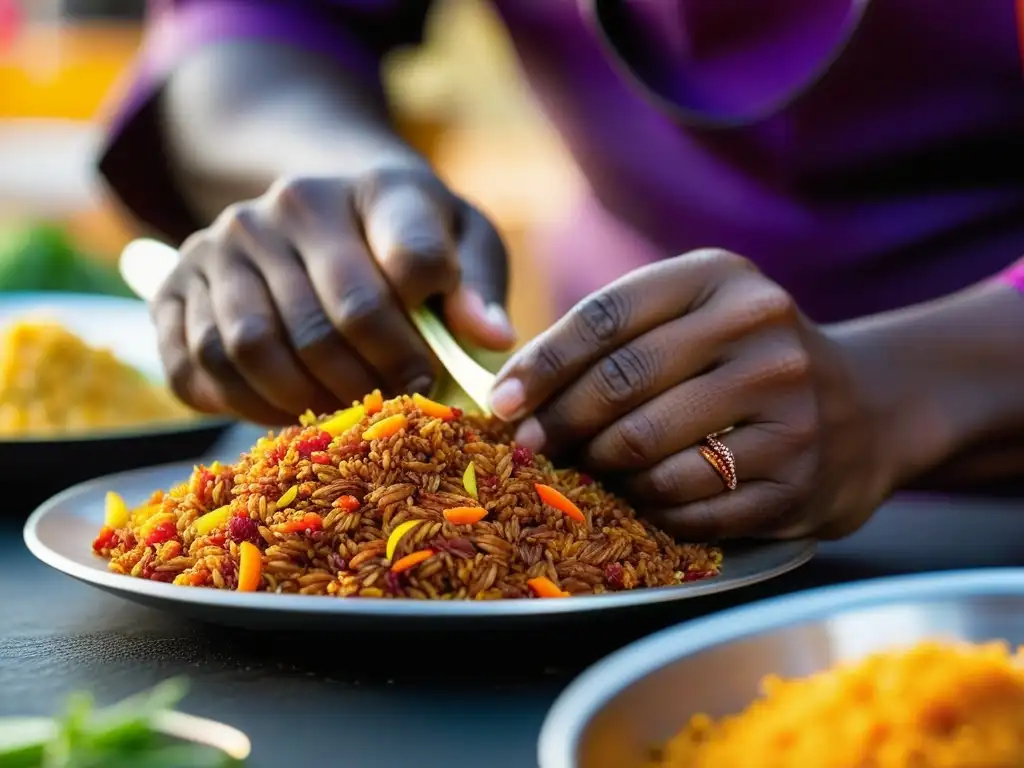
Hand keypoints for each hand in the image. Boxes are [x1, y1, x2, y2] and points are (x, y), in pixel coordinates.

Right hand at [152, 168, 514, 423]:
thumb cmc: (403, 235)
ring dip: (301, 401)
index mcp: (373, 188)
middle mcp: (284, 206)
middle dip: (367, 386)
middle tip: (389, 415)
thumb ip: (479, 284)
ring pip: (251, 348)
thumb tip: (491, 339)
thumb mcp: (461, 240)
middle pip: (326, 324)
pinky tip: (284, 409)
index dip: (421, 341)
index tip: (432, 378)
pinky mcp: (174, 285)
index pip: (409, 264)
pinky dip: (240, 404)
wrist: (320, 207)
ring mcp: (220, 243)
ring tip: (340, 416)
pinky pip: (197, 366)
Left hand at [489, 249, 894, 539]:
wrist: (871, 404)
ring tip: (588, 473)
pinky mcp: (800, 478)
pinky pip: (690, 505)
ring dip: (601, 473)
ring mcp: (788, 407)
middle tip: (529, 450)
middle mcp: (761, 331)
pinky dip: (648, 509)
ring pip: (648, 453)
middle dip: (558, 425)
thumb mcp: (697, 314)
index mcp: (721, 279)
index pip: (605, 317)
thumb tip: (515, 393)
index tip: (500, 403)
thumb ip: (616, 338)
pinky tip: (640, 500)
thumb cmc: (748, 358)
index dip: (542, 364)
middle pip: (621, 386)